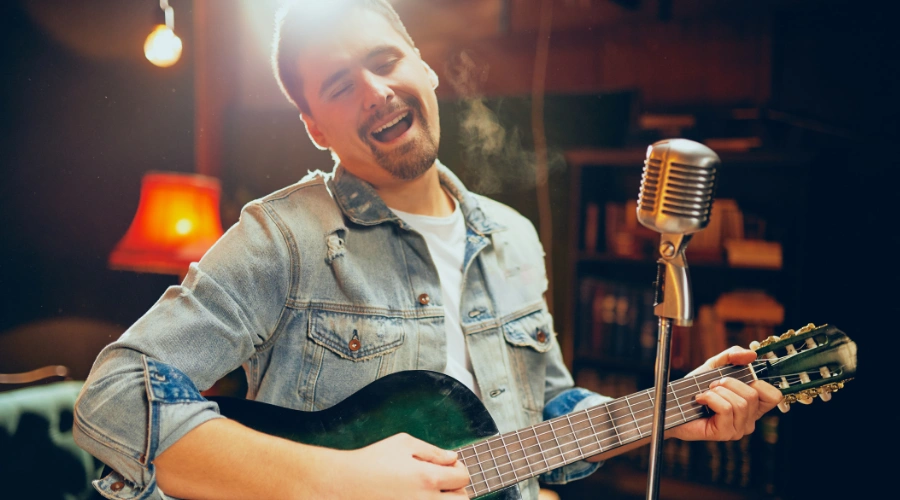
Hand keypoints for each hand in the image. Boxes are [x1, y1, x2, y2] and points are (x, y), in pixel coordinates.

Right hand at [323, 433, 469, 498]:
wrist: (345, 483)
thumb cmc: (372, 460)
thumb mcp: (403, 444)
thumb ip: (432, 451)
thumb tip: (453, 458)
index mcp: (427, 477)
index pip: (462, 478)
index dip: (458, 470)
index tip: (448, 467)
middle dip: (457, 490)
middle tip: (442, 482)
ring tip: (430, 491)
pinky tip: (417, 497)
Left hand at [667, 346, 783, 441]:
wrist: (672, 404)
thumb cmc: (695, 388)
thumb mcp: (715, 366)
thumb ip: (733, 356)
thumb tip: (751, 354)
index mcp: (752, 405)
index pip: (774, 396)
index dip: (759, 382)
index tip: (739, 377)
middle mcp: (749, 420)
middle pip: (754, 396)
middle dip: (730, 383)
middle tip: (713, 384)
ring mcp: (738, 429)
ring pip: (741, 403)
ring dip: (719, 391)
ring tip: (706, 392)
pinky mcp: (725, 433)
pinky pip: (726, 409)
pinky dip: (710, 398)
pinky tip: (700, 400)